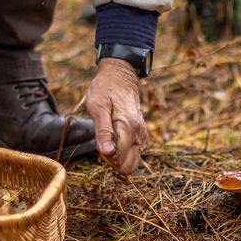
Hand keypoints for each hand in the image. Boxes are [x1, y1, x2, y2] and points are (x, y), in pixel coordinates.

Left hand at [87, 58, 148, 174]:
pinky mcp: (142, 134)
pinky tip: (114, 138)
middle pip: (129, 165)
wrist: (120, 75)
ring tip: (108, 138)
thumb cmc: (106, 89)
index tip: (99, 142)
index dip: (106, 155)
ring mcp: (142, 134)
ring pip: (132, 161)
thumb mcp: (98, 107)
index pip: (119, 159)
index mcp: (128, 127)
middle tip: (103, 143)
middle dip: (113, 161)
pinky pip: (135, 152)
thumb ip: (103, 131)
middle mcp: (139, 133)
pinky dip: (123, 151)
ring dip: (118, 156)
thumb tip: (107, 152)